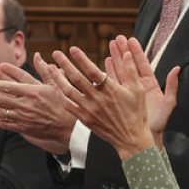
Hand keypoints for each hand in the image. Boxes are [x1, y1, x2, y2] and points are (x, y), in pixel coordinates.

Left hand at [0, 53, 76, 154]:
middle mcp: (26, 104)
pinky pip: (5, 124)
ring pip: (0, 111)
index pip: (10, 85)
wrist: (69, 127)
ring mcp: (24, 117)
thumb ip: (44, 70)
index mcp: (34, 91)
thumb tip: (38, 56)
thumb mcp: (56, 84)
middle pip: (0, 98)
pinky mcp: (24, 128)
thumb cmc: (63, 103)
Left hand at [50, 43, 156, 161]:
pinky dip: (62, 96)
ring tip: (50, 68)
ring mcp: (89, 109)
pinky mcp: (85, 118)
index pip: (91, 70)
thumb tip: (126, 53)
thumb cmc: (136, 114)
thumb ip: (130, 71)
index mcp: (109, 90)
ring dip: (58, 78)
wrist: (130, 139)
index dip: (81, 59)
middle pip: (76, 78)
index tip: (73, 49)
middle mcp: (96, 99)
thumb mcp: (138, 90)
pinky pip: (69, 106)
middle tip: (56, 53)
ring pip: (69, 91)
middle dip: (65, 64)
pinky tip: (57, 88)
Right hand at [108, 36, 178, 145]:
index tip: (131, 40)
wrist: (145, 138)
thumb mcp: (168, 104)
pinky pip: (113, 82)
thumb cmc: (158, 124)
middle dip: (123, 51)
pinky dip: (109, 72)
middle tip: (117, 39)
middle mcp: (138, 86)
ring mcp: (127, 91)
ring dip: (115, 59)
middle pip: (129, 64)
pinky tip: (104, 63)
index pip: (142, 64)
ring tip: (110, 46)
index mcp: (150, 85)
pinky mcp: (119, 98)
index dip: (136, 52)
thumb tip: (177, 69)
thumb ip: (172, 86)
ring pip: (120, 71)